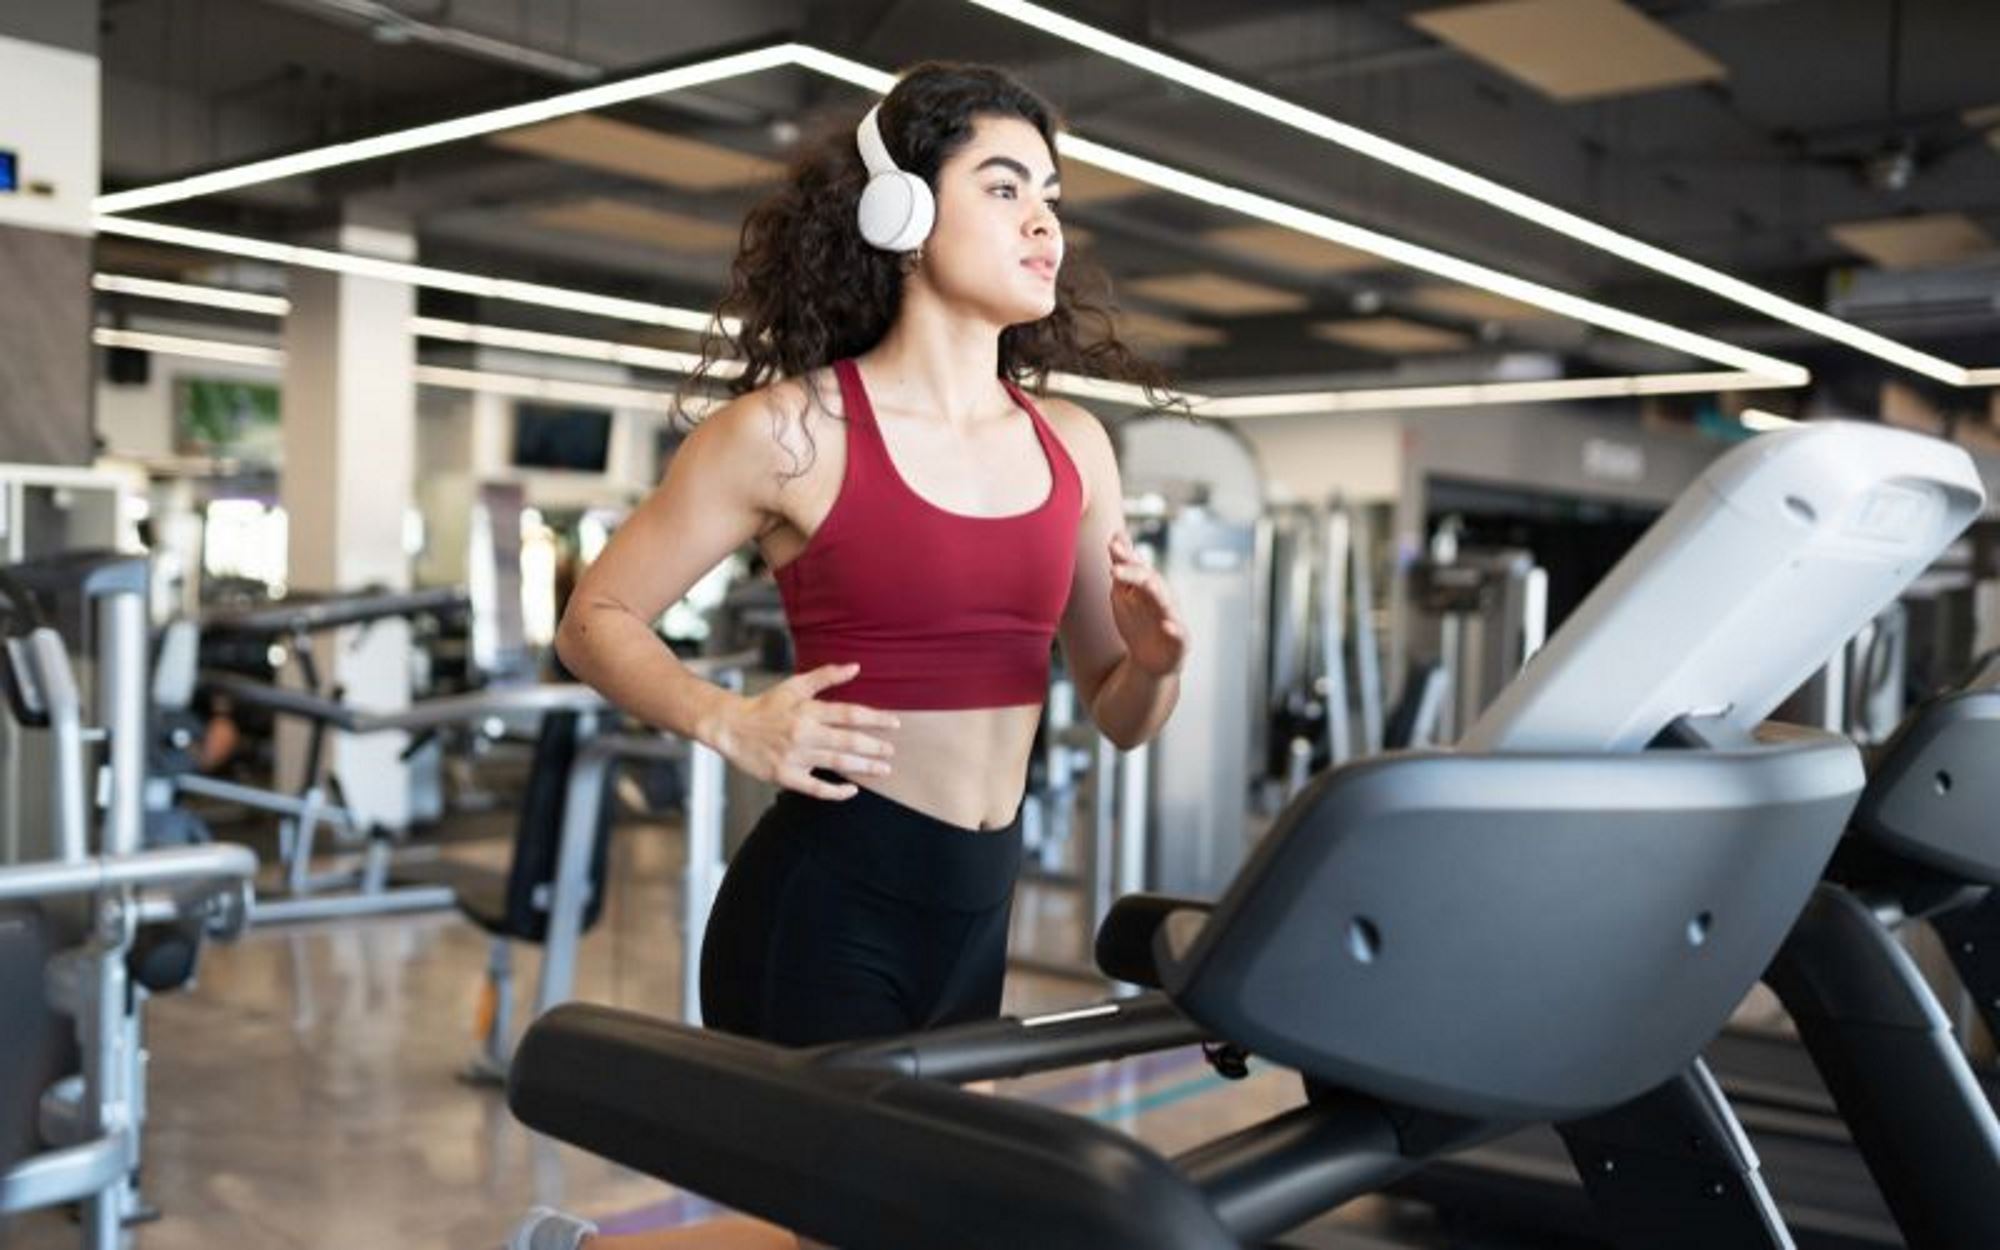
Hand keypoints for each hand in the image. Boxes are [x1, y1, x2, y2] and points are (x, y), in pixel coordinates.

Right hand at [712, 663, 898, 799]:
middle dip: (874, 746)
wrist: (731, 727)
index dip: (875, 719)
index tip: (895, 724)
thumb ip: (826, 676)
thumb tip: (856, 667)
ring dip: (863, 767)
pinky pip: (815, 788)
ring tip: (884, 769)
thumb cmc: (766, 706)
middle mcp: (804, 733)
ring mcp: (794, 756)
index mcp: (808, 710)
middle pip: (847, 740)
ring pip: (836, 762)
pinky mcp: (784, 776)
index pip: (849, 714)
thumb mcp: (794, 686)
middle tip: (891, 751)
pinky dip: (835, 791)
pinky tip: (852, 790)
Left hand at [1108, 531, 1186, 677]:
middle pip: (1150, 582)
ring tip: (1148, 584)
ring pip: (1166, 604)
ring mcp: (1171, 619)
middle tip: (1116, 569)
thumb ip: (1123, 566)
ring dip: (1157, 594)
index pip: (1136, 567)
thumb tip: (1116, 534)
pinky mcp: (1179, 641)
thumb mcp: (1125, 593)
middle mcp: (1161, 598)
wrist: (1150, 659)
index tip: (1112, 546)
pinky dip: (1174, 630)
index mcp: (1148, 586)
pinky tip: (1168, 626)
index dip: (1126, 557)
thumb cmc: (1138, 621)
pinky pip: (1179, 634)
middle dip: (1135, 574)